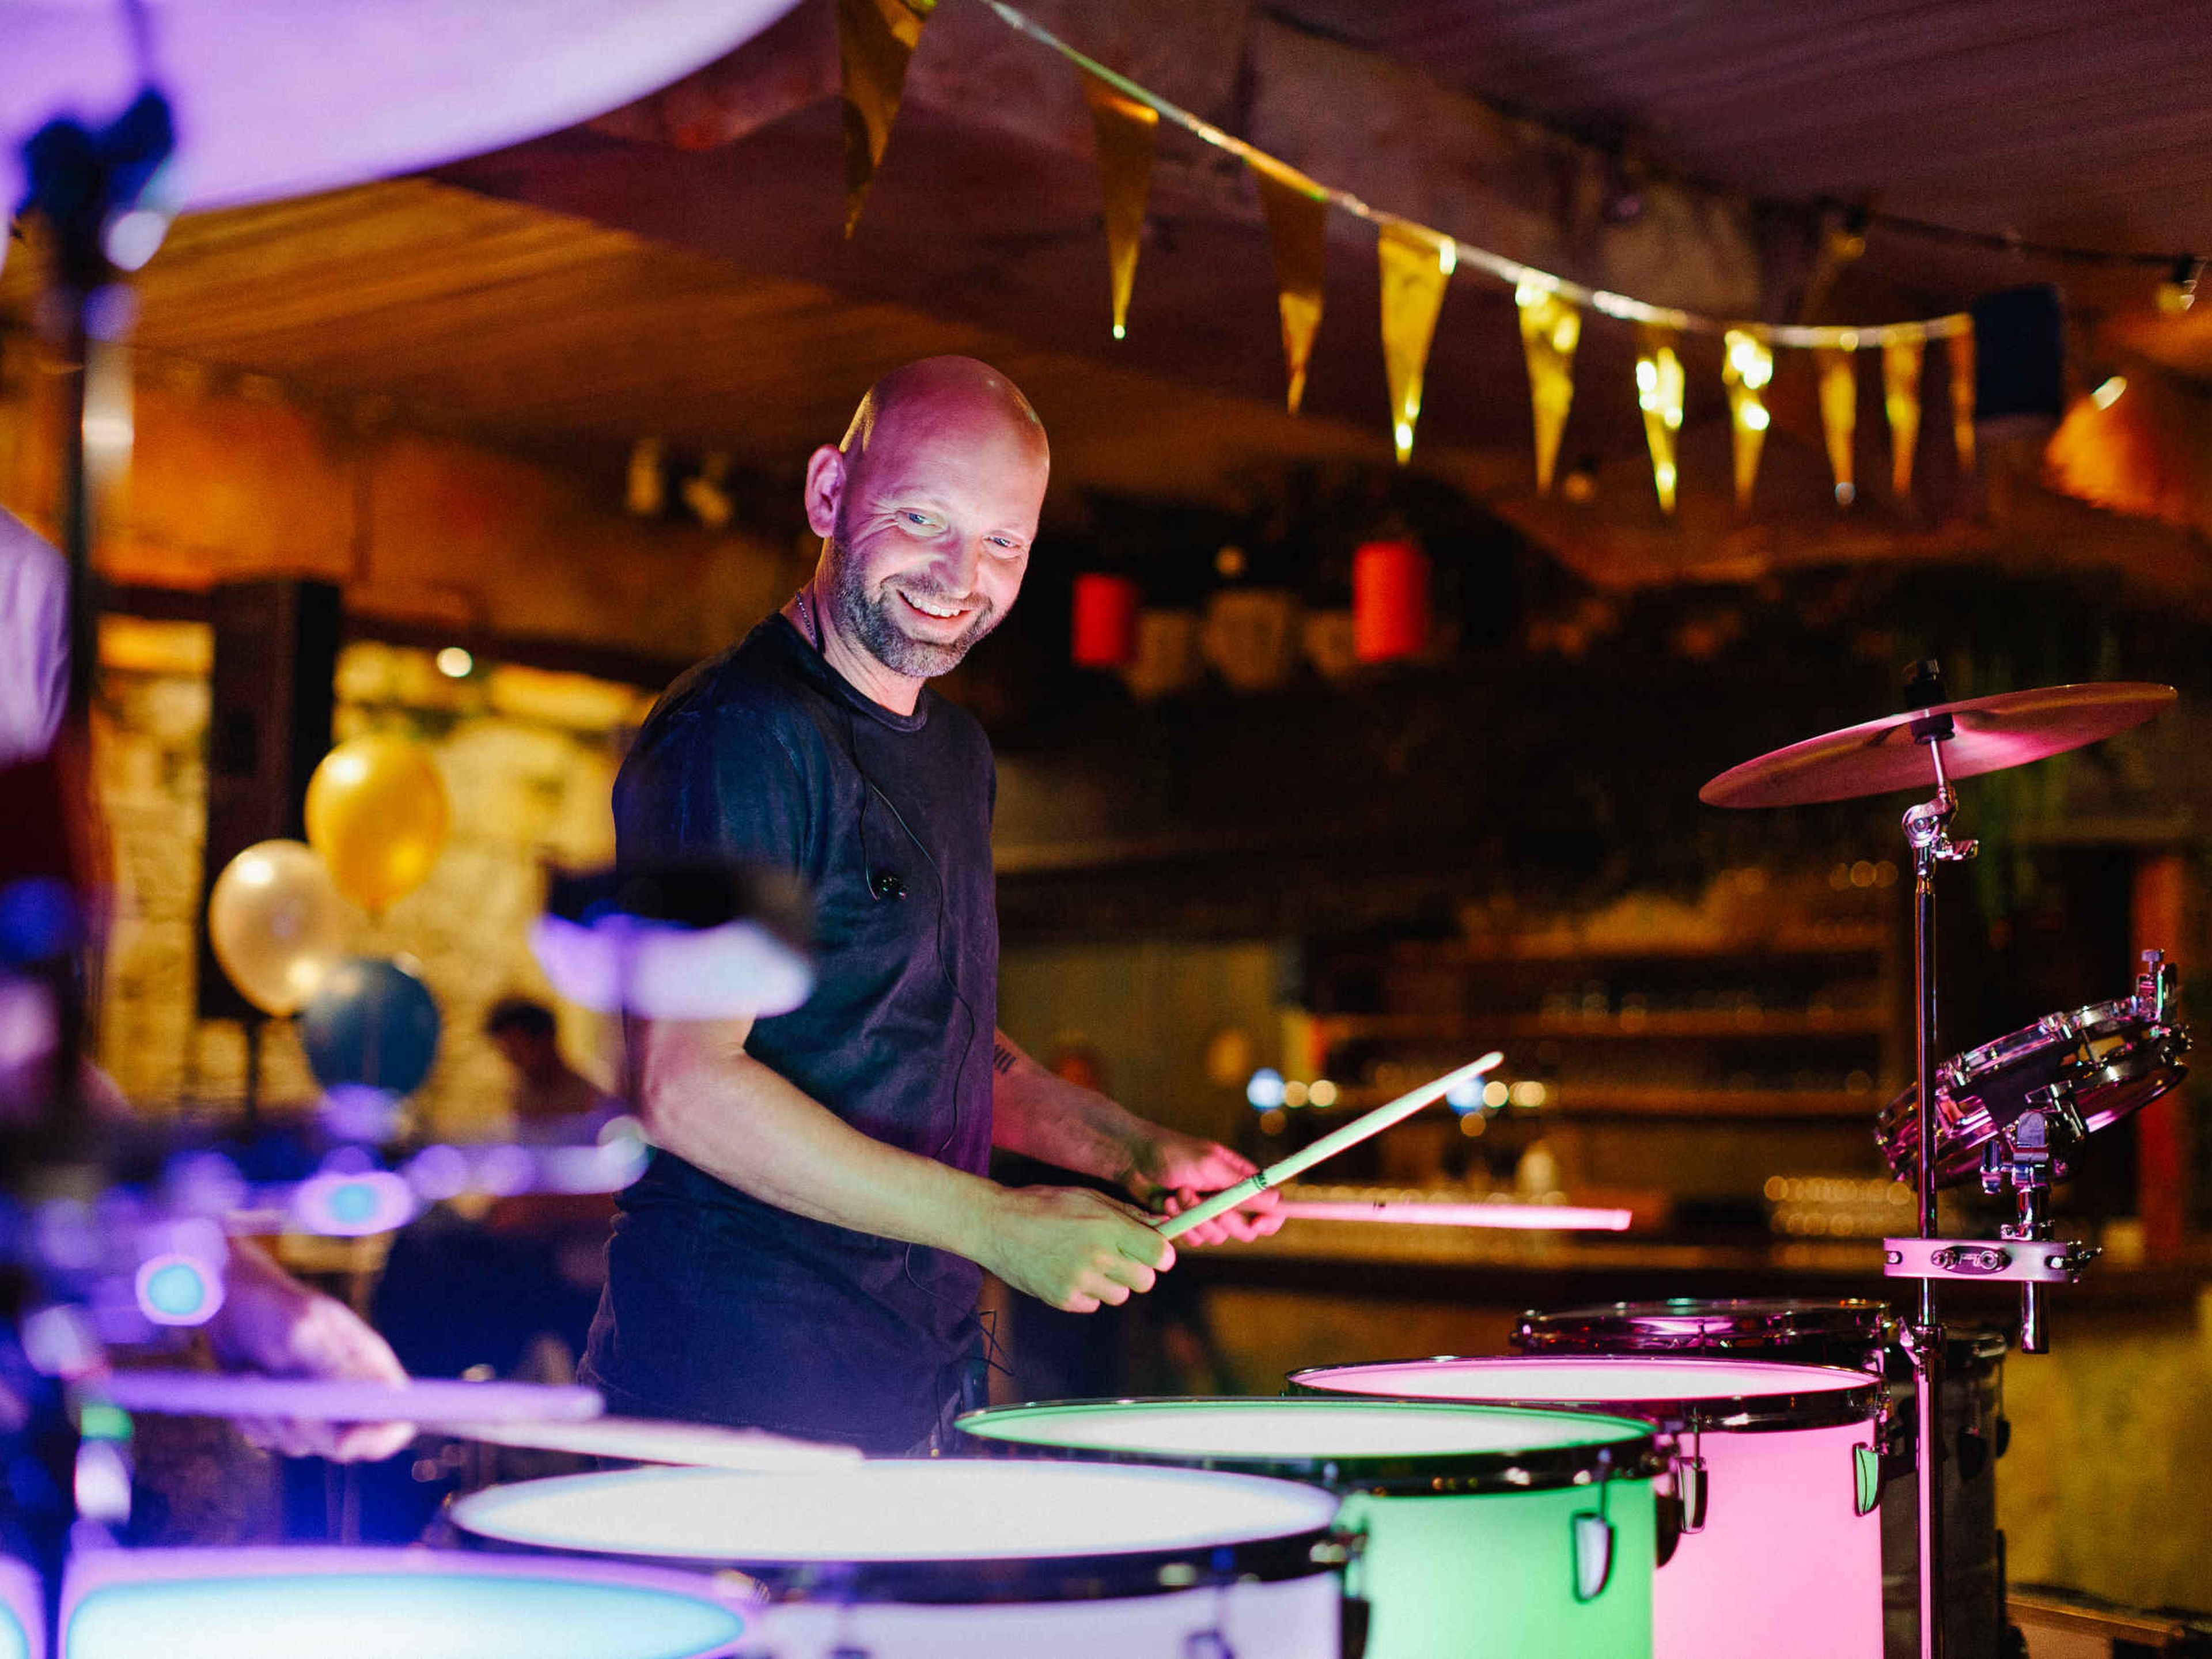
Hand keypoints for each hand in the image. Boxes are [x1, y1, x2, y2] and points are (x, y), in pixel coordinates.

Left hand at [207, 1242, 415, 1462]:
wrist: (229, 1303)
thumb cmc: (271, 1309)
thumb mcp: (304, 1336)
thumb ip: (335, 1377)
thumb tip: (355, 1431)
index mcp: (369, 1368)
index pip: (395, 1421)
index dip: (379, 1439)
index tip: (345, 1441)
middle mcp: (347, 1393)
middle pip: (344, 1444)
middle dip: (305, 1425)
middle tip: (279, 1397)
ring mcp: (314, 1408)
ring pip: (300, 1444)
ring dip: (268, 1418)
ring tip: (254, 1375)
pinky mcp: (281, 1418)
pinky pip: (267, 1440)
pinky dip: (250, 1418)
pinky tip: (246, 1383)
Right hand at [977, 1185, 1174, 1312]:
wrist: (997, 1225)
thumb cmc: (1044, 1205)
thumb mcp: (1088, 1197)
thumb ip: (1127, 1214)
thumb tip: (1161, 1225)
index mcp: (1108, 1226)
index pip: (1160, 1254)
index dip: (1161, 1255)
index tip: (1154, 1253)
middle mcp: (1098, 1256)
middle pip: (1145, 1281)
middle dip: (1138, 1271)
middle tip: (1120, 1259)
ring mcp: (1080, 1280)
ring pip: (1119, 1296)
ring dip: (1111, 1284)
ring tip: (1088, 1264)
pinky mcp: (1063, 1299)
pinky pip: (1093, 1305)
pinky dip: (1087, 1293)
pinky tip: (1069, 1273)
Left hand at [1122, 1130, 1284, 1246]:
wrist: (1131, 1159)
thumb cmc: (1171, 1152)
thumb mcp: (1209, 1164)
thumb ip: (1241, 1185)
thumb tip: (1276, 1199)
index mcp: (1239, 1179)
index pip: (1269, 1206)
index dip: (1269, 1219)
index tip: (1257, 1224)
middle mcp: (1227, 1198)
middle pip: (1243, 1229)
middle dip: (1222, 1218)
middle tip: (1204, 1202)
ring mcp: (1206, 1213)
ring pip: (1217, 1236)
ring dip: (1196, 1217)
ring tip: (1178, 1193)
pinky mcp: (1187, 1223)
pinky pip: (1194, 1239)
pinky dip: (1180, 1223)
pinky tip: (1167, 1203)